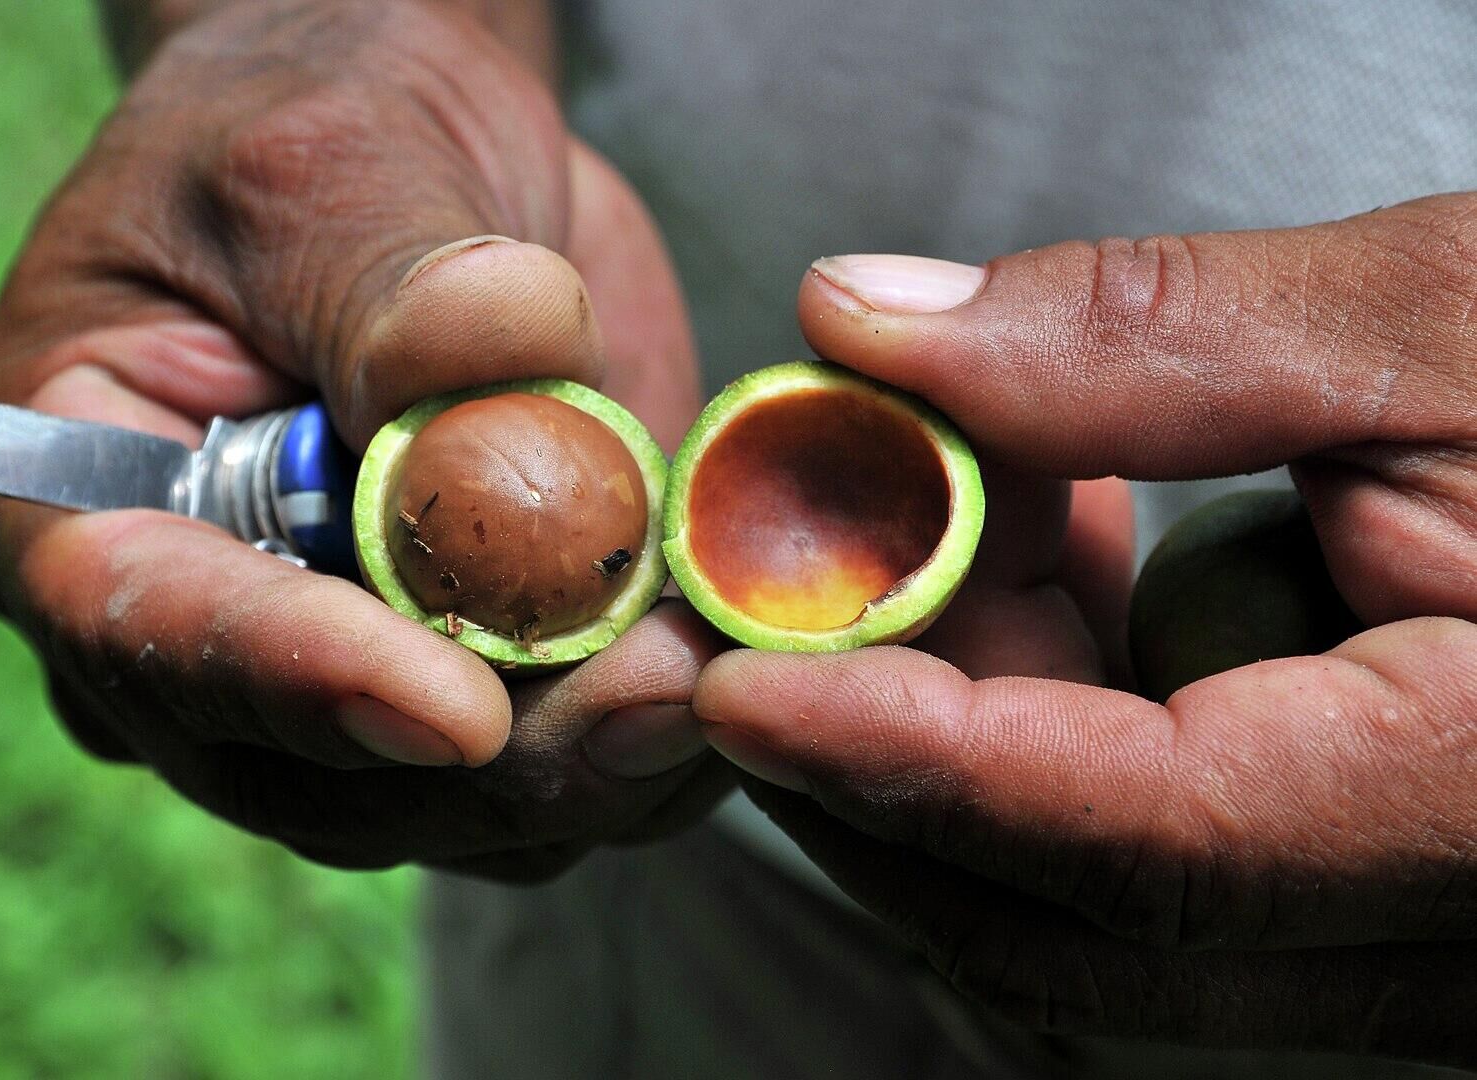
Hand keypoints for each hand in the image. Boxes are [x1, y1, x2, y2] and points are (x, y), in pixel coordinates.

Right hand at [0, 0, 723, 877]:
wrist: (418, 178)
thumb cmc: (322, 140)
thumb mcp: (336, 161)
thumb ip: (400, 273)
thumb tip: (505, 342)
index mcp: (62, 498)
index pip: (147, 624)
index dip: (303, 680)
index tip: (459, 709)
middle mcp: (169, 639)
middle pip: (310, 772)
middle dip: (496, 757)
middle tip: (664, 692)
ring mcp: (314, 694)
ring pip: (440, 809)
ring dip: (588, 765)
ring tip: (711, 672)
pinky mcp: (446, 701)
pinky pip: (534, 786)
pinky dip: (634, 752)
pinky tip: (713, 672)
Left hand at [696, 193, 1476, 1063]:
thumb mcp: (1452, 327)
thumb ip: (1149, 340)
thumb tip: (870, 328)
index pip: (1146, 844)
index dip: (912, 759)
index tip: (734, 682)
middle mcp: (1446, 944)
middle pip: (1072, 912)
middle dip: (897, 741)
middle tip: (806, 561)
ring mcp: (1407, 951)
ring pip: (1086, 908)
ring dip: (968, 730)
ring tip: (961, 526)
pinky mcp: (1368, 907)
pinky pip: (1146, 869)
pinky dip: (1055, 733)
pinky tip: (1059, 579)